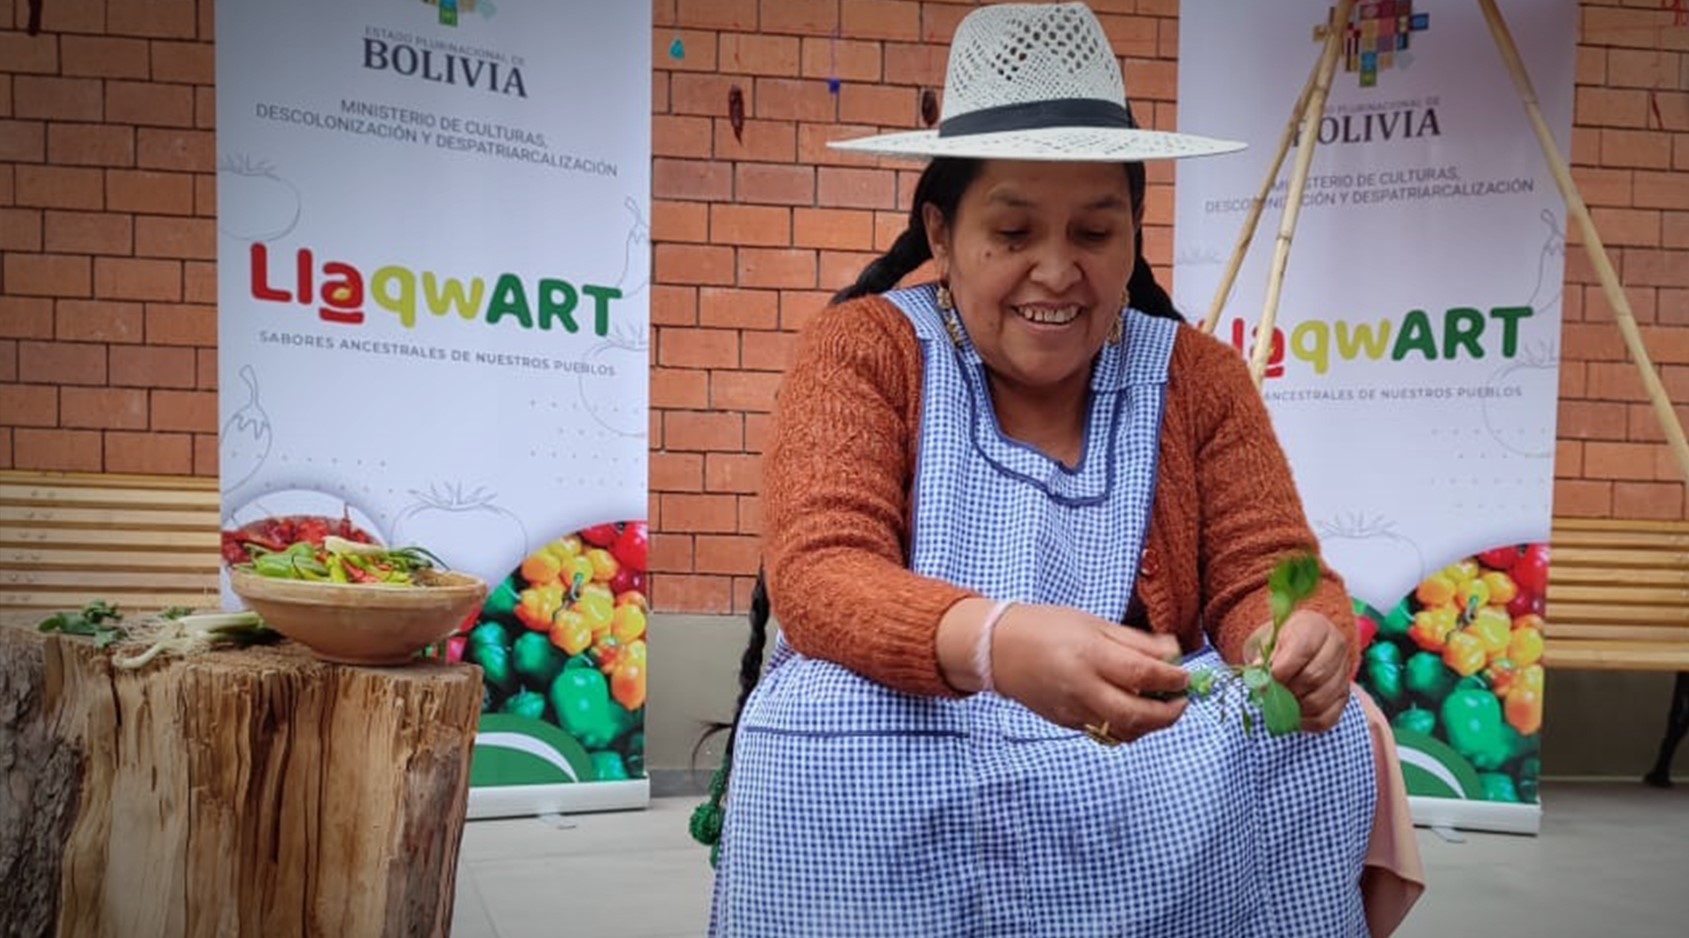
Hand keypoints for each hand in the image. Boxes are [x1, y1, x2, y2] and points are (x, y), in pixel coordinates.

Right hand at [989, 605, 1190, 742]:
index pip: (1143, 675)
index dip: (1172, 679)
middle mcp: (1082, 687)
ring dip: (1151, 726)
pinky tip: (1133, 712)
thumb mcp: (1093, 622)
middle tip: (1181, 701)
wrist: (998, 649)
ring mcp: (1073, 710)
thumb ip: (1135, 641)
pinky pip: (1106, 732)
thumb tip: (1174, 653)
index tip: (1185, 677)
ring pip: (1124, 732)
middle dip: (1169, 714)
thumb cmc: (1046, 627)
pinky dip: (1128, 728)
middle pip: (1137, 715)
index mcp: (1090, 655)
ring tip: (1160, 708)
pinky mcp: (1067, 722)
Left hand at [1245, 610, 1350, 732]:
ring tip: (1280, 702)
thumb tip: (1258, 674)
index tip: (1267, 678)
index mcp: (1316, 627)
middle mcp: (1336, 647)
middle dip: (1287, 689)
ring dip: (1295, 707)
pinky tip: (1293, 715)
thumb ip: (1264, 656)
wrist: (1296, 646)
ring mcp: (1344, 673)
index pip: (1303, 650)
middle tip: (1271, 692)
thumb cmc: (1278, 642)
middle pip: (1314, 677)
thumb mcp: (1267, 640)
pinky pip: (1328, 718)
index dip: (1282, 669)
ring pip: (1320, 700)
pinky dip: (1307, 722)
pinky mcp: (1344, 696)